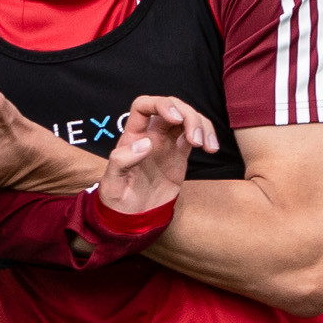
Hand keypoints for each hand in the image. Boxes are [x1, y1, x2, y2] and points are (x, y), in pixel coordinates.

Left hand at [97, 94, 216, 214]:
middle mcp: (151, 133)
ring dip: (201, 125)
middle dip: (188, 115)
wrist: (133, 217)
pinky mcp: (180, 154)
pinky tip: (211, 148)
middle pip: (172, 107)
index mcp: (132, 136)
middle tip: (195, 139)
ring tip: (206, 146)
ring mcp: (167, 142)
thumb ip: (122, 162)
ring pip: (187, 118)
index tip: (175, 119)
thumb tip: (146, 143)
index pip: (143, 105)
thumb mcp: (111, 184)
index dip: (160, 105)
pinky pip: (195, 135)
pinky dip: (207, 136)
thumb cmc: (117, 200)